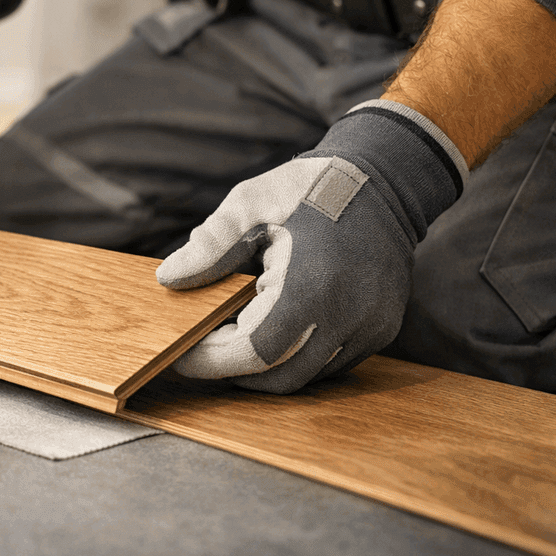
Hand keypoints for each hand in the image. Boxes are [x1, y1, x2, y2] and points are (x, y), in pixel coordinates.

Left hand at [156, 99, 466, 392]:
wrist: (385, 179)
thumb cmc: (311, 186)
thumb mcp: (252, 202)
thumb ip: (210, 244)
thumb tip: (170, 278)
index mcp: (312, 282)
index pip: (254, 351)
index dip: (212, 361)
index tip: (182, 352)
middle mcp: (348, 314)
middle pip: (278, 376)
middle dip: (233, 369)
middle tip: (202, 346)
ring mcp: (370, 327)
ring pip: (305, 376)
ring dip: (265, 365)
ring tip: (236, 332)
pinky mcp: (380, 330)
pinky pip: (329, 363)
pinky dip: (296, 355)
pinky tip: (275, 324)